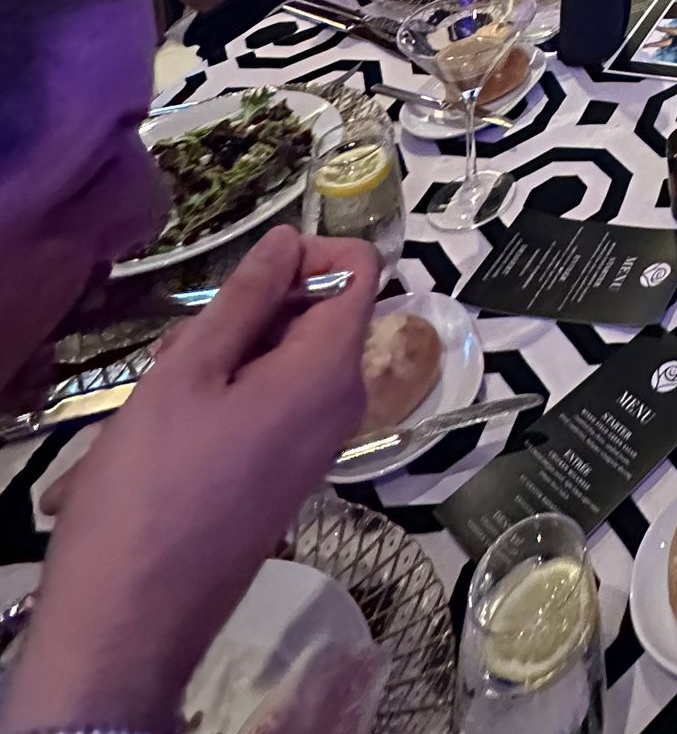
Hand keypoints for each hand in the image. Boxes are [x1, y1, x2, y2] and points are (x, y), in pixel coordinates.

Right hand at [1, 226, 375, 731]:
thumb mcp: (187, 374)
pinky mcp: (286, 477)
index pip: (359, 269)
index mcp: (330, 370)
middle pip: (317, 315)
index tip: (241, 279)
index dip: (307, 254)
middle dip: (250, 313)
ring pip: (283, 362)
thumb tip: (291, 238)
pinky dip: (225, 400)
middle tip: (177, 348)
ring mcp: (317, 445)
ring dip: (224, 359)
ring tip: (159, 394)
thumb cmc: (152, 487)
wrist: (131, 624)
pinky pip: (271, 406)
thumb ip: (246, 298)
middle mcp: (341, 404)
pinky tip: (168, 428)